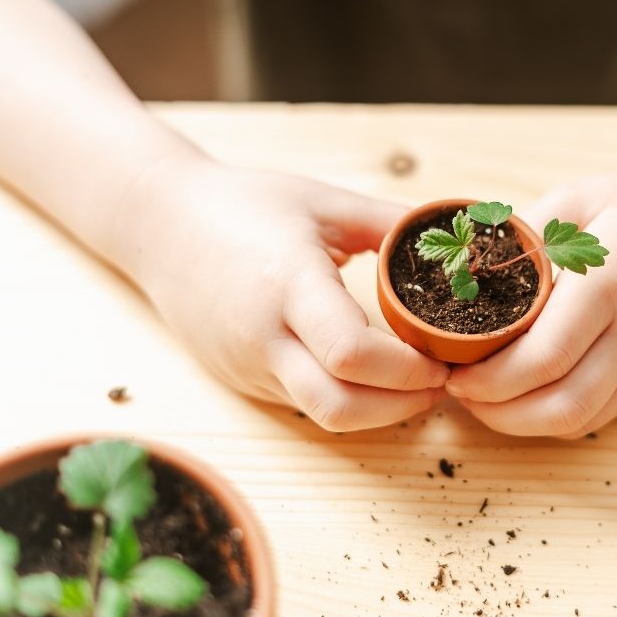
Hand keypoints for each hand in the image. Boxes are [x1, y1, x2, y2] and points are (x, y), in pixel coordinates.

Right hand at [123, 159, 448, 429]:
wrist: (158, 225)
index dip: (407, 370)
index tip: (441, 358)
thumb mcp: (324, 202)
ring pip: (323, 415)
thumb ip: (392, 223)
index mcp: (287, 284)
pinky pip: (303, 404)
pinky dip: (346, 399)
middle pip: (340, 408)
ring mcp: (248, 365)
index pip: (352, 354)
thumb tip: (458, 242)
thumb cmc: (245, 205)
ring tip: (414, 382)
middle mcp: (263, 336)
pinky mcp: (242, 380)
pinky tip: (370, 376)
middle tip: (440, 384)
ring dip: (378, 411)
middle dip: (402, 407)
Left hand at [445, 169, 616, 436]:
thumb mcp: (588, 197)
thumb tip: (465, 267)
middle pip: (558, 405)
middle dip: (495, 412)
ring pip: (579, 421)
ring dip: (522, 423)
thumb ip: (527, 233)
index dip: (488, 378)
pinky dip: (556, 416)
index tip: (452, 368)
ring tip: (485, 399)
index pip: (542, 356)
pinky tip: (529, 396)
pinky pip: (601, 416)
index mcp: (611, 282)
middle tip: (459, 391)